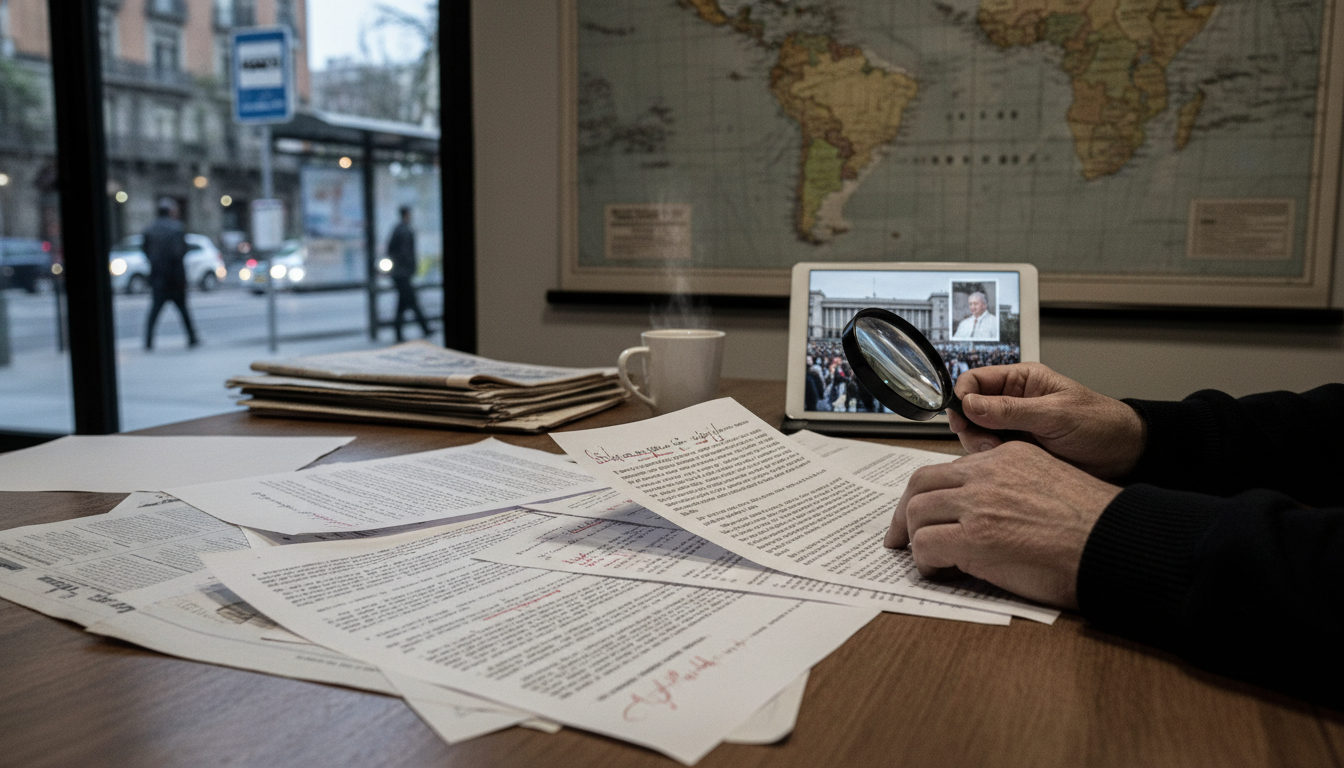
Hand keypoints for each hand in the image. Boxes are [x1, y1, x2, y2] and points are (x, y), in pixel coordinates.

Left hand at [886, 441, 1120, 607]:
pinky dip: (924, 561)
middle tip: (901, 536)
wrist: (1116, 543)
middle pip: (922, 483)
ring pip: (917, 512)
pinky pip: (927, 545)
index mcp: (1007, 456)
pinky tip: (938, 571)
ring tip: (925, 559)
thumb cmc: (1093, 526)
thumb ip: (1013, 486)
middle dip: (905, 512)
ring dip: (914, 538)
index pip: (950, 468)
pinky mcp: (976, 537)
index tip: (923, 510)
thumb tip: (986, 512)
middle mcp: (988, 473)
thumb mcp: (1049, 482)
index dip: (930, 493)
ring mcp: (979, 504)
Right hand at [949, 363, 1144, 479]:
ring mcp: (1014, 427)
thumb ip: (1011, 410)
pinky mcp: (1017, 451)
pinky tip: (1006, 464)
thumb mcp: (1055, 414)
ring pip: (977, 434)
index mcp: (1022, 380)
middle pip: (970, 409)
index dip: (962, 395)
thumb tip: (971, 404)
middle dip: (971, 426)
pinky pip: (991, 454)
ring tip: (1000, 454)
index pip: (976, 380)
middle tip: (986, 443)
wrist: (1123, 454)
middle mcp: (1013, 402)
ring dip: (981, 445)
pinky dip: (991, 460)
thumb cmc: (1099, 424)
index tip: (961, 416)